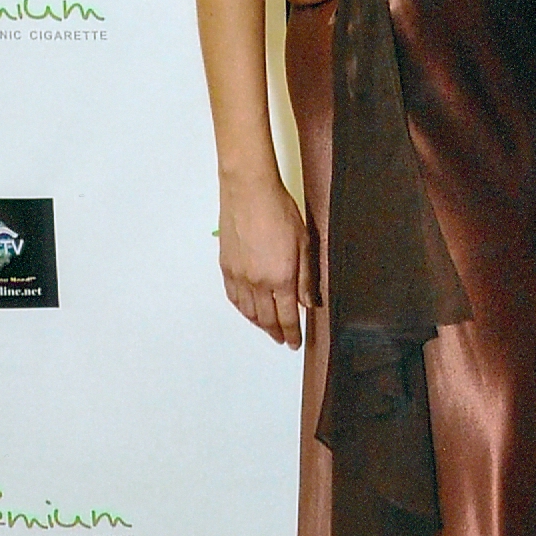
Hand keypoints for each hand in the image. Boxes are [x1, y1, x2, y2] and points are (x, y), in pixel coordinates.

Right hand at [218, 176, 313, 346]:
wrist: (249, 192)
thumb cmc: (279, 211)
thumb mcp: (305, 243)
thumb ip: (307, 277)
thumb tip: (309, 302)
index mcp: (281, 278)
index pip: (288, 317)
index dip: (292, 333)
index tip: (295, 342)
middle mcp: (258, 282)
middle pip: (267, 319)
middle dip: (276, 332)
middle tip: (283, 339)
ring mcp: (239, 276)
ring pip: (248, 312)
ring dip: (259, 324)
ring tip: (268, 329)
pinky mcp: (226, 267)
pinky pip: (233, 297)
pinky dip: (242, 310)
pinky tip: (248, 311)